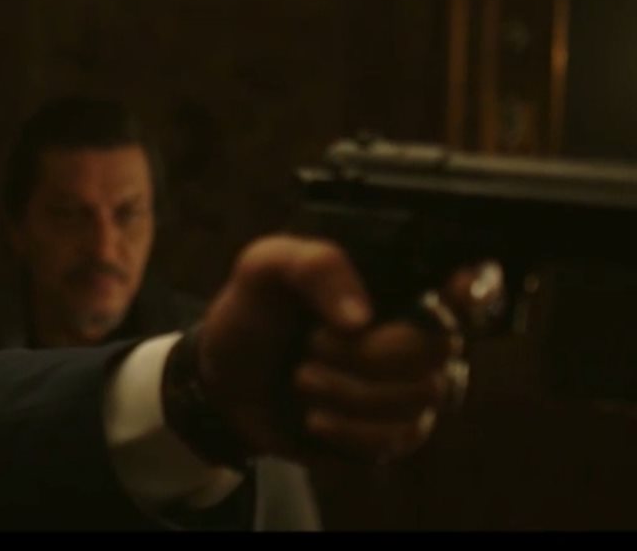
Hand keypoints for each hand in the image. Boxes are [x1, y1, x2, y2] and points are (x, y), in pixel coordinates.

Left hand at [195, 235, 482, 464]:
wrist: (225, 381)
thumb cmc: (254, 313)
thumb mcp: (264, 267)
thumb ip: (315, 266)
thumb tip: (360, 317)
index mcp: (398, 285)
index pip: (471, 285)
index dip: (479, 290)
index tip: (457, 292)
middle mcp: (419, 335)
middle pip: (440, 348)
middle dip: (370, 352)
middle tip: (312, 344)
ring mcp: (411, 388)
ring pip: (421, 397)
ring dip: (350, 392)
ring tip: (302, 379)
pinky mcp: (392, 435)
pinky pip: (400, 439)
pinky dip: (349, 431)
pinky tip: (314, 419)